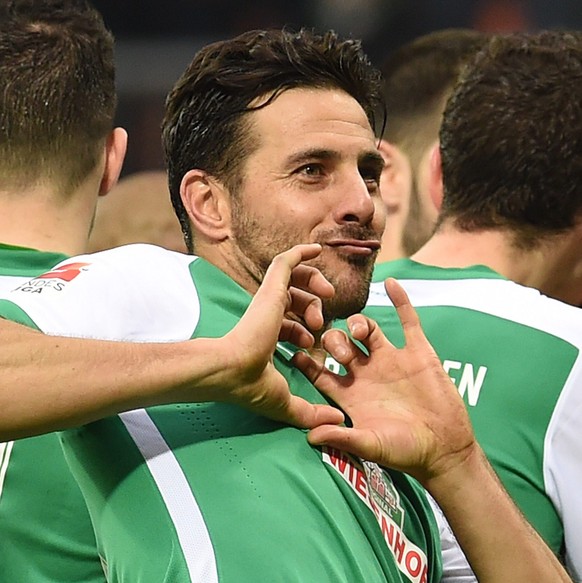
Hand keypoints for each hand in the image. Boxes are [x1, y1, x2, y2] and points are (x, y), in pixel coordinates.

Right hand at [216, 244, 343, 428]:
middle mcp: (267, 314)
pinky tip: (318, 248)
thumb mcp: (287, 401)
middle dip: (314, 308)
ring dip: (313, 285)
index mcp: (267, 336)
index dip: (306, 331)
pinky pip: (287, 261)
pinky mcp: (271, 286)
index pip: (291, 324)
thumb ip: (311, 413)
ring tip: (327, 297)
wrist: (233, 370)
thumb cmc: (250, 385)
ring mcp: (268, 299)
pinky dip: (302, 252)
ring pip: (294, 279)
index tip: (314, 343)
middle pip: (296, 300)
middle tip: (323, 321)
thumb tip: (337, 424)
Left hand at [293, 277, 475, 484]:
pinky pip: (408, 321)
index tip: (294, 350)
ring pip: (368, 329)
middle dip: (333, 340)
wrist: (445, 450)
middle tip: (336, 348)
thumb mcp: (370, 444)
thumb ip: (341, 437)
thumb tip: (308, 436)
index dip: (306, 360)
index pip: (320, 371)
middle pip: (340, 344)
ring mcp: (392, 360)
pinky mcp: (417, 353)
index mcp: (350, 393)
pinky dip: (400, 301)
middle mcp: (367, 373)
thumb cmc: (405, 452)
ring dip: (359, 323)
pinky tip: (391, 283)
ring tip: (359, 330)